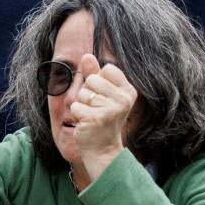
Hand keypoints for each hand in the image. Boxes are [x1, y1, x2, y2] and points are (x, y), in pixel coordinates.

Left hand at [67, 53, 136, 167]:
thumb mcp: (101, 95)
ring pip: (82, 93)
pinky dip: (76, 115)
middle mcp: (123, 99)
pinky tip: (86, 123)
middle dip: (87, 94)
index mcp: (128, 90)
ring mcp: (110, 109)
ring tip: (91, 116)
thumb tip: (86, 55)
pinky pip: (76, 107)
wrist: (102, 149)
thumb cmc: (101, 119)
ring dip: (81, 105)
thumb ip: (94, 74)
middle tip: (95, 109)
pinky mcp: (96, 118)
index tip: (103, 97)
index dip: (98, 81)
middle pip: (92, 80)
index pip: (106, 69)